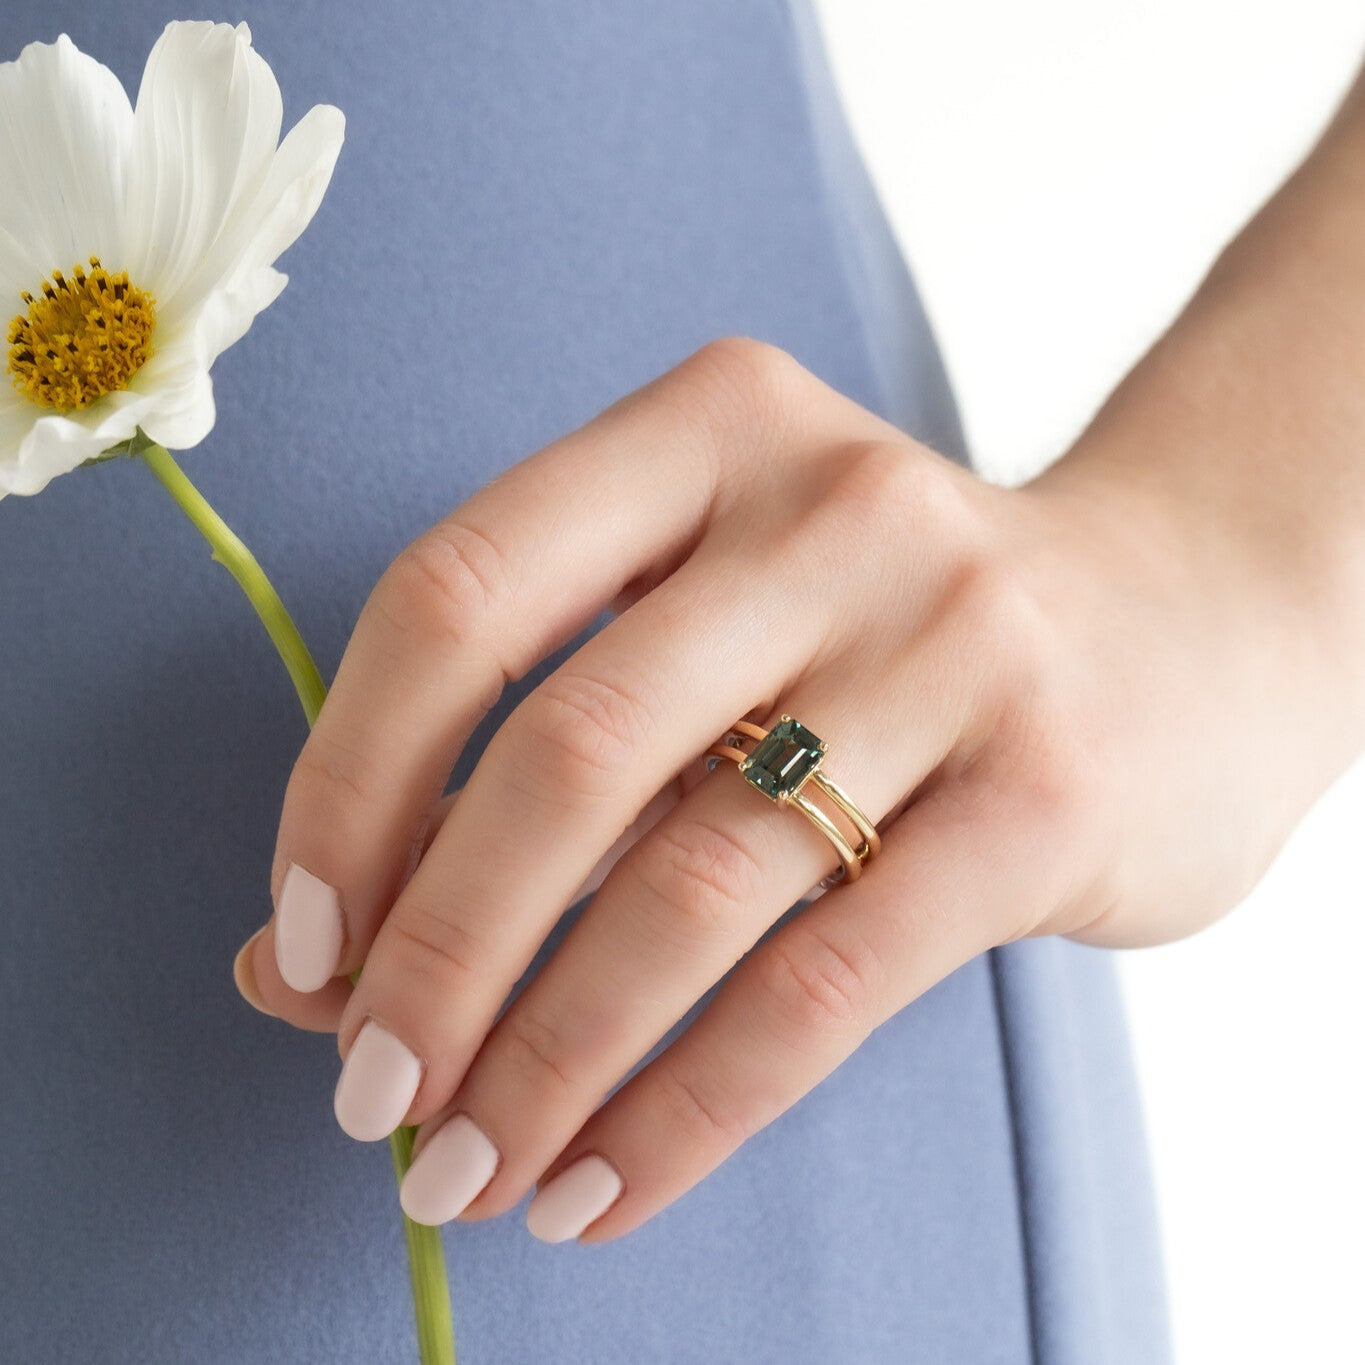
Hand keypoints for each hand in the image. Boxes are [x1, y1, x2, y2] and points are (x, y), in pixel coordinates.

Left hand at [236, 338, 1345, 1241]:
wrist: (1176, 627)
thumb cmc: (884, 635)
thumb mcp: (705, 637)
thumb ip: (511, 768)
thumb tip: (292, 970)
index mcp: (706, 428)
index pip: (459, 596)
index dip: (346, 783)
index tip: (303, 944)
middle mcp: (830, 509)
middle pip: (565, 750)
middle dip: (438, 952)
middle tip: (371, 1092)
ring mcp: (954, 640)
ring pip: (688, 886)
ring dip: (545, 1056)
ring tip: (466, 1167)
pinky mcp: (1046, 791)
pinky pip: (822, 987)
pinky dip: (683, 1109)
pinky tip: (598, 1188)